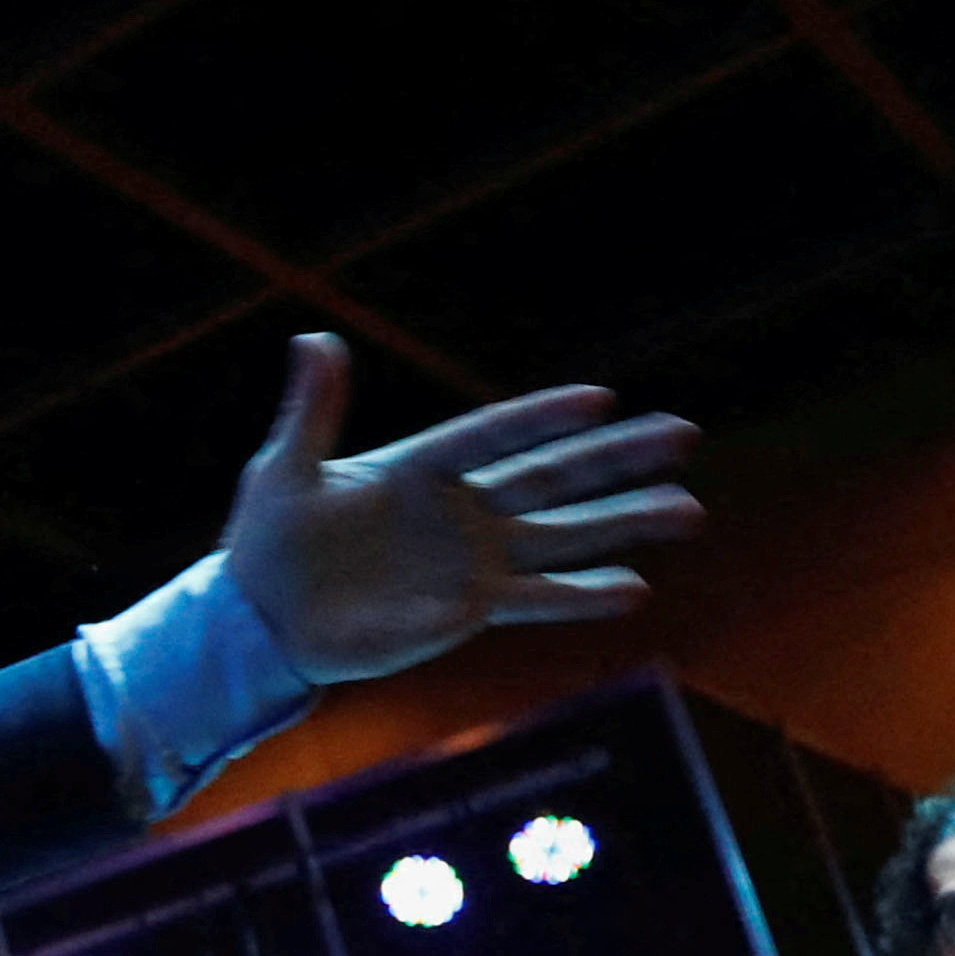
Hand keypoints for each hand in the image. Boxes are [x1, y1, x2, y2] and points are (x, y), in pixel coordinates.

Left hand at [221, 339, 701, 683]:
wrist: (265, 615)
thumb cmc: (270, 537)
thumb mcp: (284, 469)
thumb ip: (311, 411)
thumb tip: (315, 339)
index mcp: (420, 466)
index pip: (494, 435)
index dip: (543, 417)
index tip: (601, 398)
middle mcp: (461, 508)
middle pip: (552, 477)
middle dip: (618, 459)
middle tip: (684, 434)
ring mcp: (472, 559)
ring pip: (564, 537)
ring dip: (624, 523)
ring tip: (689, 509)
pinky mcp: (470, 609)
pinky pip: (537, 598)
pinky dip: (583, 594)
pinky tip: (635, 587)